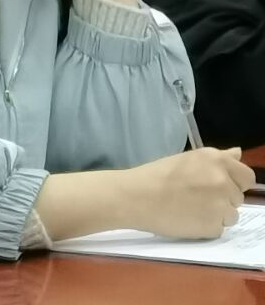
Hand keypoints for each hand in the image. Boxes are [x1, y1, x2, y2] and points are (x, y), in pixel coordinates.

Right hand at [124, 149, 252, 238]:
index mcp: (217, 161)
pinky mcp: (214, 227)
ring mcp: (221, 206)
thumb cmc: (157, 174)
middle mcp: (223, 181)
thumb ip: (218, 157)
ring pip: (231, 215)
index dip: (234, 182)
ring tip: (191, 208)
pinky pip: (219, 229)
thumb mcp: (188, 158)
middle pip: (238, 197)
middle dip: (223, 198)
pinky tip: (188, 219)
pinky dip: (206, 226)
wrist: (136, 197)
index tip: (217, 185)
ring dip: (216, 214)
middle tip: (196, 196)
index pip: (247, 177)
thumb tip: (237, 153)